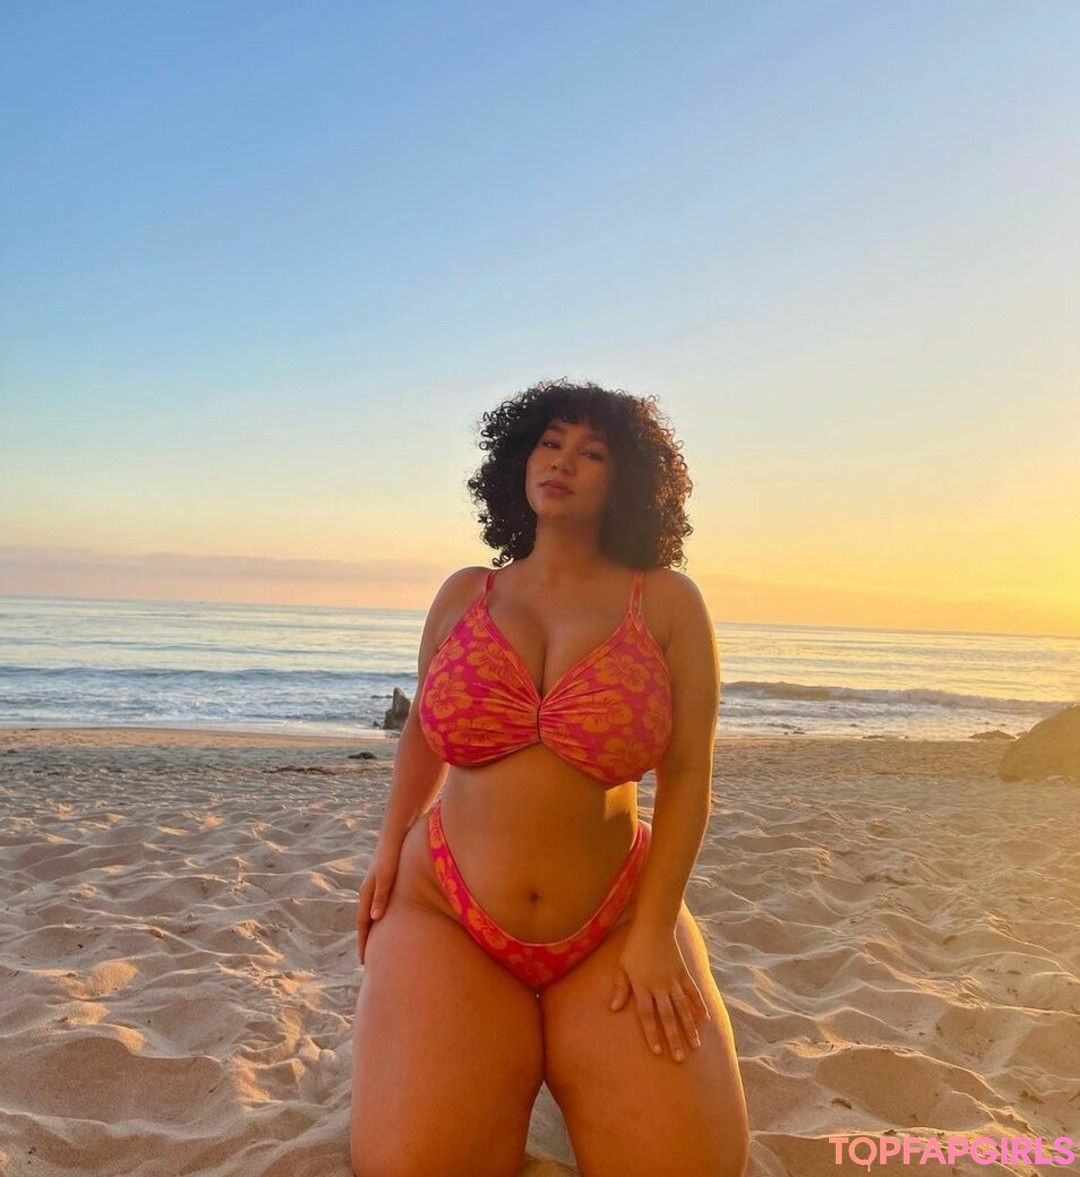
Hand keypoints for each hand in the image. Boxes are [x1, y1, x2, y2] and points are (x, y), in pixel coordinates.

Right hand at [356, 840, 400, 964]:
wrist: (396, 833)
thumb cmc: (392, 855)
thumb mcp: (386, 877)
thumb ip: (381, 896)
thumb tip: (374, 919)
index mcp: (367, 893)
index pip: (363, 924)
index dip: (363, 943)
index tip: (364, 961)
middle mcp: (369, 891)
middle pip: (366, 922)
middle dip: (367, 940)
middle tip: (369, 961)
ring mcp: (377, 887)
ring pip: (373, 914)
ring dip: (374, 930)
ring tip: (379, 947)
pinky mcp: (387, 882)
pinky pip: (381, 906)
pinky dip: (382, 919)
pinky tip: (390, 923)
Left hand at [609, 927, 709, 1061]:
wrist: (654, 926)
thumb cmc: (634, 947)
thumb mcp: (622, 966)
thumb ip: (620, 988)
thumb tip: (614, 1008)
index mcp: (642, 986)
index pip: (647, 1015)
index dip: (652, 1033)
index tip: (658, 1051)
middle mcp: (659, 986)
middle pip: (667, 1016)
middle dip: (673, 1038)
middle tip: (679, 1058)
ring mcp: (674, 980)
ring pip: (683, 1008)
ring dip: (689, 1027)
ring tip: (696, 1046)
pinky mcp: (684, 973)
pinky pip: (693, 992)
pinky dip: (699, 1006)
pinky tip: (705, 1021)